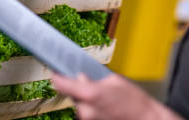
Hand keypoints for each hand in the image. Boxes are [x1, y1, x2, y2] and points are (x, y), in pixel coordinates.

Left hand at [52, 73, 182, 119]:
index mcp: (90, 94)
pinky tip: (107, 109)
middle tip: (96, 87)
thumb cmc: (135, 102)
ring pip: (80, 106)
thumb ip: (93, 79)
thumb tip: (80, 77)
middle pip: (73, 95)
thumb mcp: (115, 81)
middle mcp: (85, 110)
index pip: (62, 84)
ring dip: (88, 101)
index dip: (56, 77)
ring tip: (106, 101)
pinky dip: (93, 110)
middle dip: (80, 89)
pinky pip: (87, 115)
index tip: (53, 73)